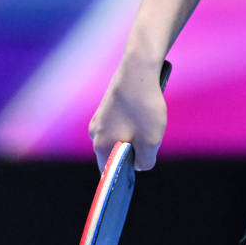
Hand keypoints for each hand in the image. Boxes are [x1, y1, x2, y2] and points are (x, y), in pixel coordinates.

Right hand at [88, 54, 168, 171]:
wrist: (138, 68)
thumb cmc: (144, 107)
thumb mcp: (151, 142)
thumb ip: (144, 163)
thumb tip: (139, 165)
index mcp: (101, 146)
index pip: (108, 172)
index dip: (123, 176)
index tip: (137, 173)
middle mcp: (94, 133)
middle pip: (115, 154)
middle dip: (133, 153)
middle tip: (150, 142)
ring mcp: (99, 118)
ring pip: (120, 136)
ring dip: (135, 135)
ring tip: (150, 123)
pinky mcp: (107, 105)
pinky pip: (121, 122)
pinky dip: (134, 122)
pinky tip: (145, 111)